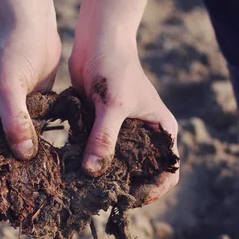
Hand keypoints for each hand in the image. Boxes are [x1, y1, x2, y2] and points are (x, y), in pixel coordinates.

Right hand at [0, 23, 60, 199]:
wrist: (33, 27)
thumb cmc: (12, 53)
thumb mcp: (8, 87)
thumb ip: (14, 121)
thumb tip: (24, 156)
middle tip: (7, 201)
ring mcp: (7, 119)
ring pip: (7, 152)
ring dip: (16, 169)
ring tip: (30, 190)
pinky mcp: (29, 115)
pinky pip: (29, 140)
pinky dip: (35, 154)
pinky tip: (50, 167)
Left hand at [69, 38, 178, 204]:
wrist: (97, 39)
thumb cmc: (115, 67)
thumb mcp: (114, 104)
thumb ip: (105, 138)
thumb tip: (94, 172)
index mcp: (161, 132)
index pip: (167, 173)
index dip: (152, 191)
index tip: (128, 199)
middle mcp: (144, 136)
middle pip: (139, 174)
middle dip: (123, 187)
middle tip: (101, 198)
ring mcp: (122, 133)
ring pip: (115, 165)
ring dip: (102, 176)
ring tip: (84, 189)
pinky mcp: (101, 128)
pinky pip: (96, 152)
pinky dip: (86, 161)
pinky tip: (71, 170)